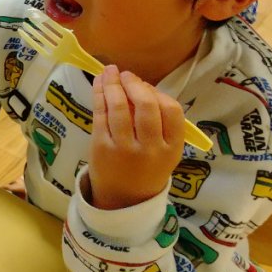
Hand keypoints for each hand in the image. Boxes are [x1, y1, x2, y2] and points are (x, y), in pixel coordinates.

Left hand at [88, 65, 183, 209]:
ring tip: (110, 72)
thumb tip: (140, 86)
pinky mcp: (101, 147)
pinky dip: (99, 95)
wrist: (124, 199)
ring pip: (119, 107)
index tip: (146, 86)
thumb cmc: (146, 168)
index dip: (158, 93)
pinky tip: (100, 84)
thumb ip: (159, 124)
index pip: (172, 110)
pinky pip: (100, 114)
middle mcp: (150, 148)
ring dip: (113, 84)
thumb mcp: (164, 151)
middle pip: (145, 106)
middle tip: (127, 75)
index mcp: (171, 148)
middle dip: (135, 85)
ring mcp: (124, 148)